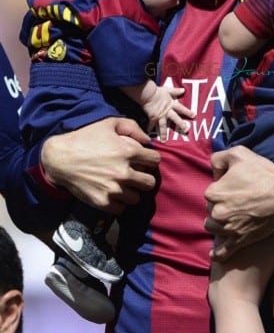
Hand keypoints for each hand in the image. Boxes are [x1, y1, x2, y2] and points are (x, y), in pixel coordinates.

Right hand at [41, 117, 160, 213]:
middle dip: (144, 177)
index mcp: (128, 152)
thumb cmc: (85, 138)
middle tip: (136, 175)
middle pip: (150, 183)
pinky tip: (113, 194)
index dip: (150, 159)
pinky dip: (119, 203)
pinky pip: (122, 209)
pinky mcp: (103, 202)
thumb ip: (132, 127)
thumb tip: (147, 140)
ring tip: (124, 185)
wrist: (59, 158)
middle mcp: (124, 173)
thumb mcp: (109, 123)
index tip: (143, 160)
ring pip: (137, 198)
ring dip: (132, 192)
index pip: (155, 160)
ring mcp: (113, 190)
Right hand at [146, 86, 194, 140]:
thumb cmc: (158, 91)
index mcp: (171, 104)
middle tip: (186, 130)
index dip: (188, 112)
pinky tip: (148, 134)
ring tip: (164, 141)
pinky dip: (149, 128)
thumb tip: (183, 90)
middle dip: (181, 125)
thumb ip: (175, 91)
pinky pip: (151, 124)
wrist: (148, 94)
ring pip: (163, 126)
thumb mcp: (168, 90)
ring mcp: (160, 115)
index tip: (194, 116)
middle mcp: (167, 111)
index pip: (182, 109)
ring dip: (164, 134)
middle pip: (176, 119)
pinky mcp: (153, 117)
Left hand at [204, 146, 273, 260]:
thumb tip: (213, 170)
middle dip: (220, 205)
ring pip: (213, 227)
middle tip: (237, 200)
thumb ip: (218, 158)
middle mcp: (218, 212)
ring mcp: (228, 228)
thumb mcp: (238, 153)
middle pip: (211, 210)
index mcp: (214, 192)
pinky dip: (218, 253)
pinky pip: (223, 251)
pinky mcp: (240, 240)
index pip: (210, 192)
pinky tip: (214, 254)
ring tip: (230, 218)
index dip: (222, 187)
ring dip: (218, 223)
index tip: (234, 186)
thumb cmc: (262, 172)